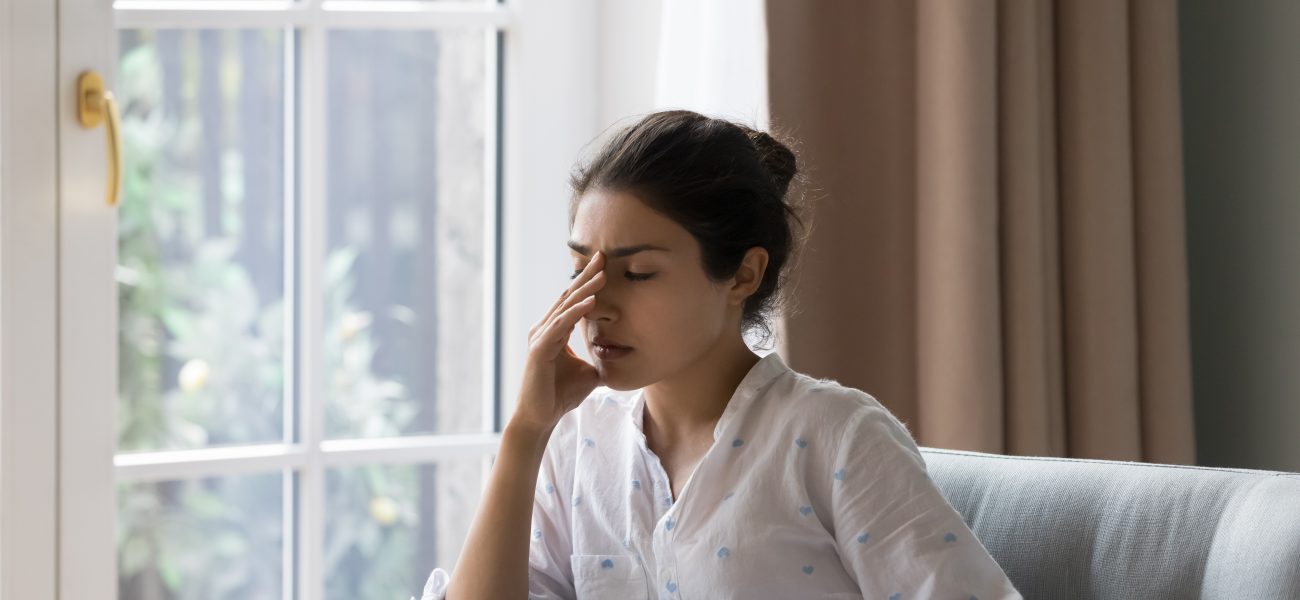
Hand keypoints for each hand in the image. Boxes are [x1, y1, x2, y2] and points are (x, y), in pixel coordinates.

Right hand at [512, 251, 606, 431]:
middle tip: (602, 255)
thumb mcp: (589, 373)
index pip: (573, 301)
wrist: (541, 417)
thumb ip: (600, 360)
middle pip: (568, 297)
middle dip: (586, 276)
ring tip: (602, 274)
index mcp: (554, 331)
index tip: (605, 264)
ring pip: (565, 308)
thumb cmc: (561, 395)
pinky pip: (560, 326)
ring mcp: (540, 338)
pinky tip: (591, 302)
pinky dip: (576, 313)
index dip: (588, 282)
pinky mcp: (539, 350)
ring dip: (585, 290)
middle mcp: (544, 329)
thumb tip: (623, 358)